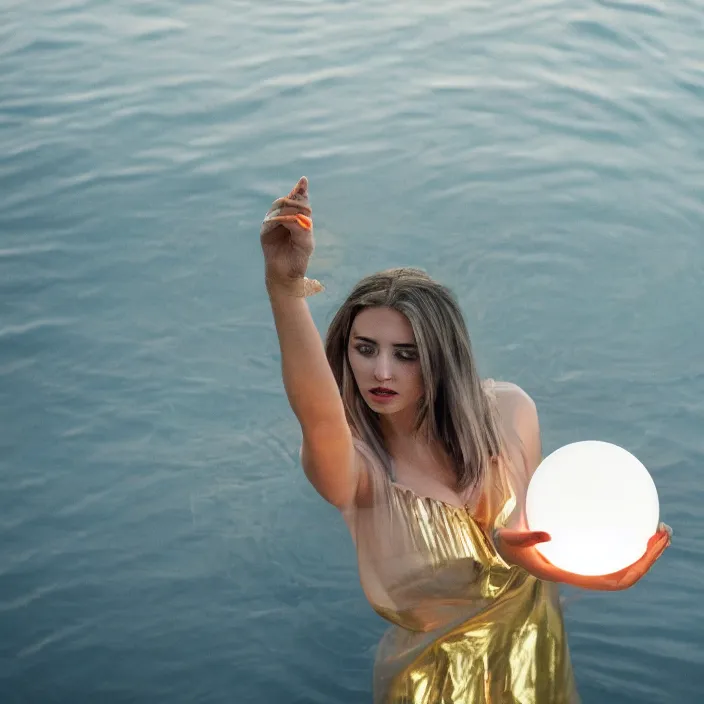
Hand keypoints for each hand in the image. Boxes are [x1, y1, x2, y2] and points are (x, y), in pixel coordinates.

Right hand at [260, 176, 314, 290]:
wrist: (287, 274)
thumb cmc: (298, 258)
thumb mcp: (306, 241)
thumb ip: (303, 226)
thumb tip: (298, 215)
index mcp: (295, 218)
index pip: (298, 200)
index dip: (300, 189)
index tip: (304, 180)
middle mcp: (283, 218)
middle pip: (288, 200)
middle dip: (296, 202)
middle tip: (305, 212)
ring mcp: (272, 223)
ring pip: (279, 207)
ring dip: (289, 210)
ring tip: (297, 220)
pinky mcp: (265, 231)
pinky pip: (271, 220)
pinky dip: (280, 219)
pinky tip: (286, 223)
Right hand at [495, 523, 672, 590]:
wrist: (505, 548)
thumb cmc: (509, 544)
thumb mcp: (513, 539)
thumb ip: (528, 537)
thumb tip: (548, 535)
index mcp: (568, 575)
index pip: (609, 582)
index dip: (633, 568)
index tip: (649, 548)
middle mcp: (581, 574)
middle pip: (625, 575)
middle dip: (648, 558)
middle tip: (663, 532)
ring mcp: (583, 566)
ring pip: (622, 565)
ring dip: (644, 552)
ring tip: (657, 530)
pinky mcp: (582, 556)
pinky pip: (611, 552)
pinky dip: (627, 542)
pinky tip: (632, 525)